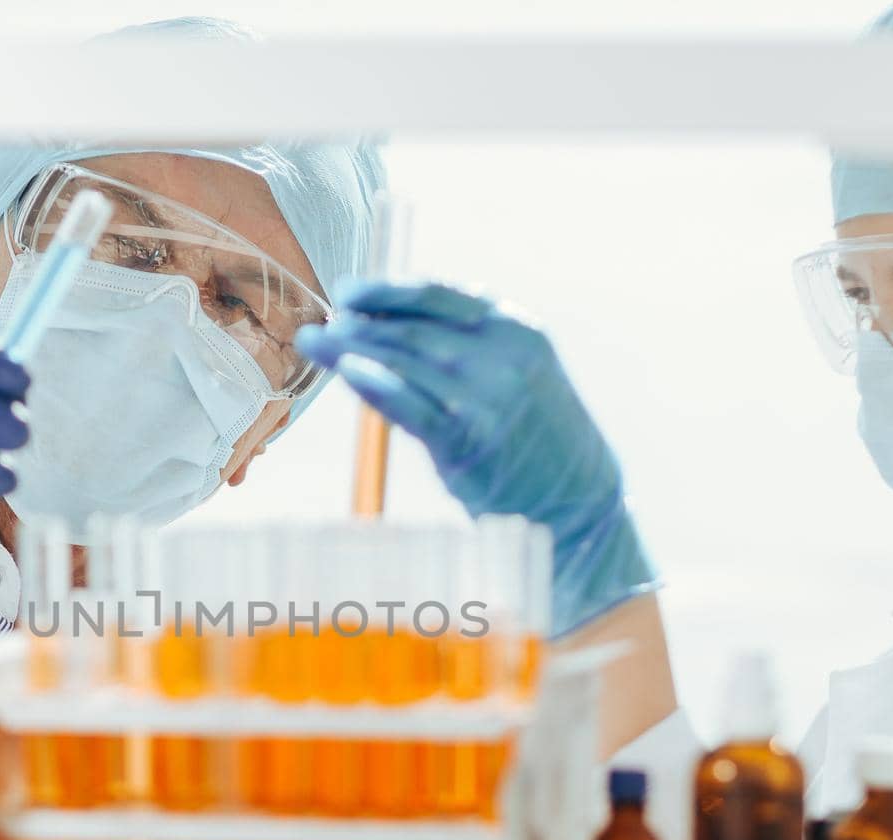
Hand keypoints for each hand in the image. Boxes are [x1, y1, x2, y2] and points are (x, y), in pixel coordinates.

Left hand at [296, 280, 656, 633]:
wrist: (576, 497)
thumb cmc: (532, 434)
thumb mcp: (514, 372)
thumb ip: (465, 346)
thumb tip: (390, 326)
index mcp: (515, 328)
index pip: (439, 294)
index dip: (387, 289)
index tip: (348, 291)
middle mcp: (502, 354)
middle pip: (412, 327)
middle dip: (359, 322)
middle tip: (320, 323)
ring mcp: (486, 395)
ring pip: (404, 361)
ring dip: (351, 349)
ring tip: (316, 342)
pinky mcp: (468, 438)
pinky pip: (409, 405)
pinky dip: (374, 384)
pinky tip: (347, 371)